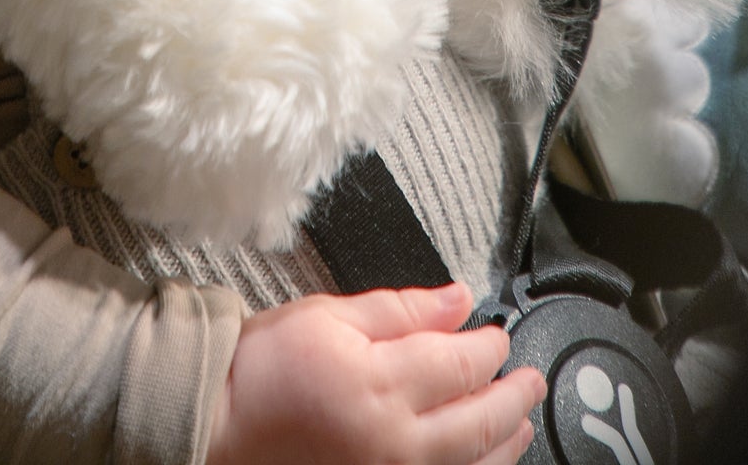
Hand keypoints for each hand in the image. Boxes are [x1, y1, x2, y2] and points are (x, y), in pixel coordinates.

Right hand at [205, 282, 543, 464]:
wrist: (217, 426)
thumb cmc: (263, 368)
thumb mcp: (328, 315)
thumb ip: (400, 309)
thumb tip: (457, 299)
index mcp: (380, 382)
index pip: (461, 364)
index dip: (488, 345)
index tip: (496, 333)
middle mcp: (394, 441)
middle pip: (479, 420)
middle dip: (512, 395)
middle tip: (530, 378)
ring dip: (505, 442)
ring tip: (519, 421)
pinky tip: (480, 459)